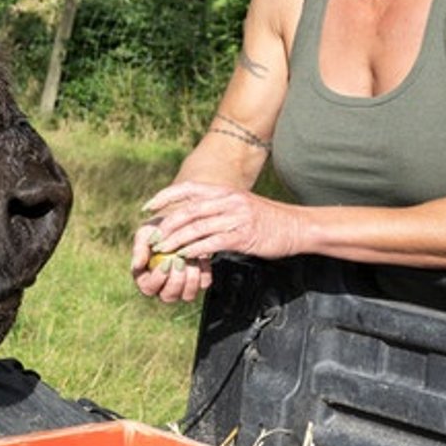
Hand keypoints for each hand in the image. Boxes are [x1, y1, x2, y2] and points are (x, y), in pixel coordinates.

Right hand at [129, 223, 213, 303]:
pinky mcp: (199, 282)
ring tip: (190, 258)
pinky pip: (203, 283)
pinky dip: (203, 270)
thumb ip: (139, 250)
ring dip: (191, 277)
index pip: (149, 288)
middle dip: (176, 280)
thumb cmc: (156, 231)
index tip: (165, 262)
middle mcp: (163, 289)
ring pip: (188, 295)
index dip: (158, 278)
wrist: (178, 224)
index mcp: (146, 280)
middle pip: (169, 296)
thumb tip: (136, 265)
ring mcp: (182, 288)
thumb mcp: (144, 235)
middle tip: (179, 261)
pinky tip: (199, 256)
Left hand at [130, 182, 302, 300]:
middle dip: (167, 225)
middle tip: (154, 238)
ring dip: (176, 240)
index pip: (188, 188)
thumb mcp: (240, 204)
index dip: (164, 196)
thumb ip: (218, 207)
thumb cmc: (267, 219)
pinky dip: (195, 250)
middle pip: (188, 210)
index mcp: (225, 191)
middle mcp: (228, 200)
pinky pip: (211, 243)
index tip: (148, 207)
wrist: (297, 227)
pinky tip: (185, 256)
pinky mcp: (242, 236)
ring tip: (163, 250)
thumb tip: (192, 215)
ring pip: (196, 227)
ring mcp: (235, 218)